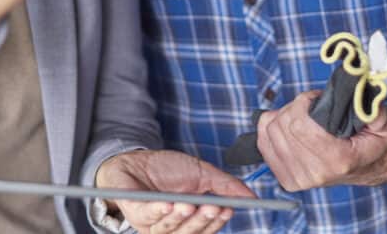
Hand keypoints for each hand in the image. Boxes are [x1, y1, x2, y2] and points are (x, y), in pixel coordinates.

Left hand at [95, 149, 255, 233]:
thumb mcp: (201, 172)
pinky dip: (158, 212)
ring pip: (170, 229)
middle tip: (213, 206)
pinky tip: (168, 204)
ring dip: (181, 217)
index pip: (206, 229)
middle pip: (190, 232)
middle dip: (202, 220)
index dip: (216, 222)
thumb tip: (251, 196)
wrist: (135, 159)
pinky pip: (148, 217)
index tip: (228, 209)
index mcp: (190, 220)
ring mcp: (153, 224)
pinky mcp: (135, 214)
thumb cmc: (167, 168)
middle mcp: (172, 226)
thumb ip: (225, 185)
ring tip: (189, 203)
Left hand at [256, 91, 386, 190]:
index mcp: (337, 160)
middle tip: (311, 106)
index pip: (298, 124)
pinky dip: (272, 128)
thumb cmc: (373, 141)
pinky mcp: (286, 180)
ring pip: (268, 131)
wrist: (371, 166)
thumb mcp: (385, 122)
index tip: (315, 99)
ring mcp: (298, 179)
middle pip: (281, 125)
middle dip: (293, 107)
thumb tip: (359, 95)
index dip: (303, 103)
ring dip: (283, 116)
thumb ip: (375, 109)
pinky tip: (291, 128)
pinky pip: (262, 142)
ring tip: (303, 117)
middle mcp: (315, 174)